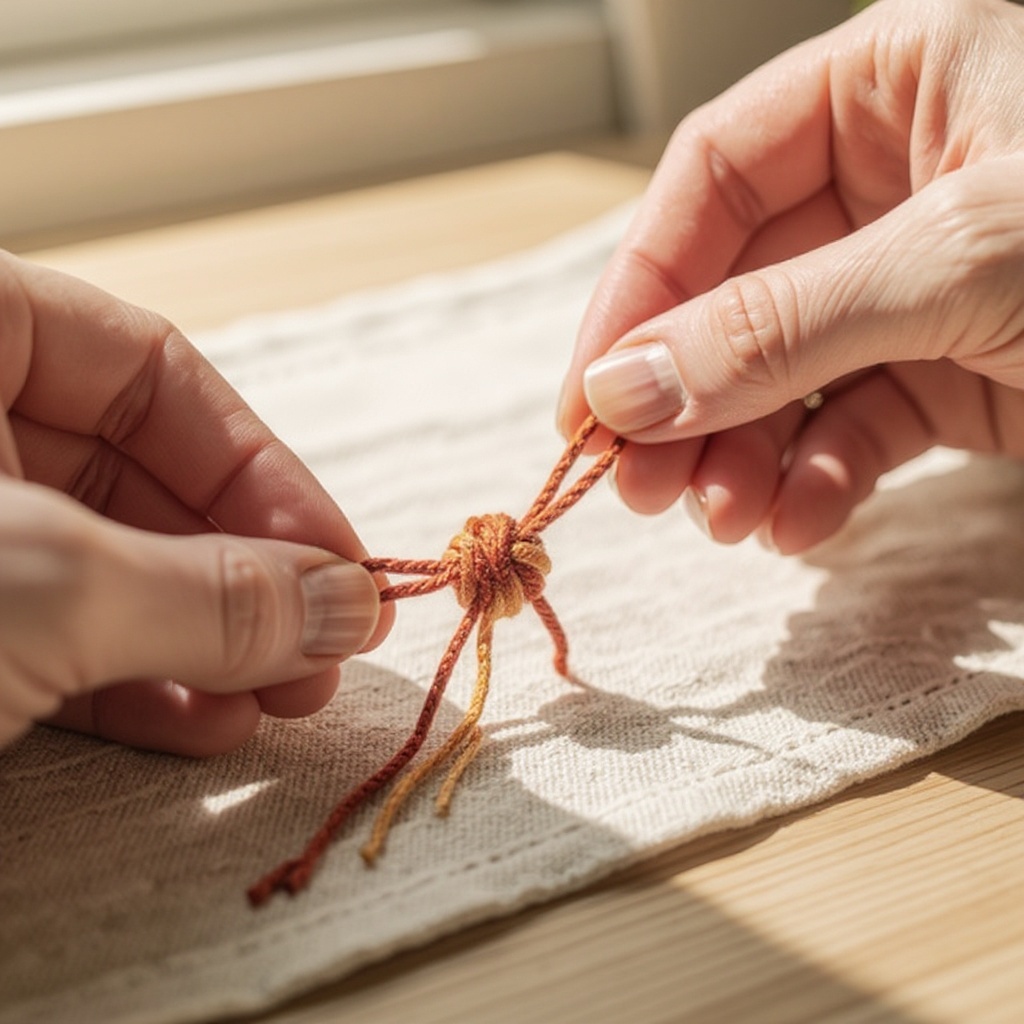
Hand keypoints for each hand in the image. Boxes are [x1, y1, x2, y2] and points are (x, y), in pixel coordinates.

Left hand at [0, 253, 390, 754]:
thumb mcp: (47, 582)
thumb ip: (210, 592)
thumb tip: (349, 607)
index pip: (151, 369)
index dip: (264, 468)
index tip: (341, 565)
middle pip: (143, 478)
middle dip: (246, 576)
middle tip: (325, 651)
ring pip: (107, 567)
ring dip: (208, 641)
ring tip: (280, 700)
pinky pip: (53, 638)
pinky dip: (136, 684)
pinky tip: (205, 724)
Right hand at [558, 0, 1023, 553]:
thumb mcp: (966, 257)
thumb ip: (782, 325)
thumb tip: (622, 391)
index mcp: (897, 81)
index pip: (713, 180)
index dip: (637, 290)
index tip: (588, 398)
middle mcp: (901, 178)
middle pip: (738, 289)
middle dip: (683, 394)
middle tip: (637, 486)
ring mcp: (927, 286)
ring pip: (789, 371)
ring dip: (742, 453)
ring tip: (721, 522)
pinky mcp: (966, 373)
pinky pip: (861, 425)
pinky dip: (821, 482)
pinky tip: (797, 525)